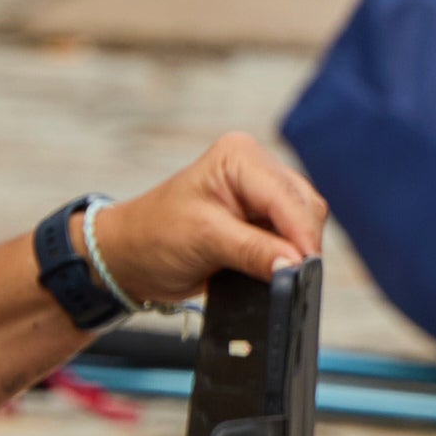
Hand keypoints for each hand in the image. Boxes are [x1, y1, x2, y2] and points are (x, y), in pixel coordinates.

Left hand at [90, 136, 328, 308]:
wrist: (130, 257)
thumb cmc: (153, 237)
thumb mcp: (203, 240)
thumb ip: (254, 251)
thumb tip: (294, 266)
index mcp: (240, 157)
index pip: (287, 196)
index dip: (300, 234)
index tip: (304, 269)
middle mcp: (256, 168)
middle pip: (305, 206)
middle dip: (301, 242)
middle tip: (293, 278)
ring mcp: (261, 193)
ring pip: (305, 221)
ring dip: (296, 250)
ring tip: (278, 274)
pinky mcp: (262, 218)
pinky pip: (293, 235)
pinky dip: (289, 255)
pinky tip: (274, 269)